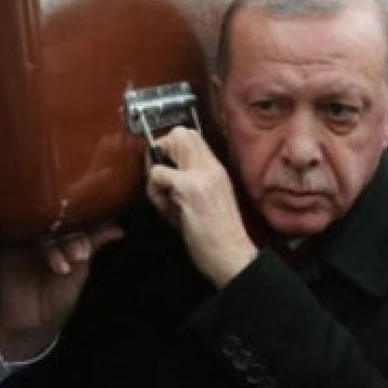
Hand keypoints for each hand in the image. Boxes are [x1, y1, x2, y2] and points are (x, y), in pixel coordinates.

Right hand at [0, 224, 122, 361]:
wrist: (33, 325)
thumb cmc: (58, 298)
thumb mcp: (81, 271)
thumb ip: (93, 246)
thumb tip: (118, 229)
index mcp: (60, 237)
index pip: (72, 222)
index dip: (84, 228)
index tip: (90, 247)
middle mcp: (42, 236)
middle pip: (55, 224)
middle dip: (71, 238)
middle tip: (80, 255)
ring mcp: (24, 242)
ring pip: (39, 232)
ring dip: (55, 247)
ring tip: (65, 266)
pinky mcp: (7, 251)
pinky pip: (18, 240)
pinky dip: (34, 247)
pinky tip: (45, 255)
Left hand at [146, 127, 257, 287]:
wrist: (233, 255)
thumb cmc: (218, 236)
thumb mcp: (208, 200)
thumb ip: (190, 182)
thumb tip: (163, 170)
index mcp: (216, 170)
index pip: (191, 135)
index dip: (171, 146)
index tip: (166, 168)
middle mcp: (211, 168)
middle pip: (180, 131)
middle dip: (161, 150)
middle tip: (160, 178)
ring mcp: (202, 175)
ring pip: (168, 145)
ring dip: (157, 171)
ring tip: (164, 198)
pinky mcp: (191, 189)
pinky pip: (158, 173)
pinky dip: (154, 189)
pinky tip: (166, 207)